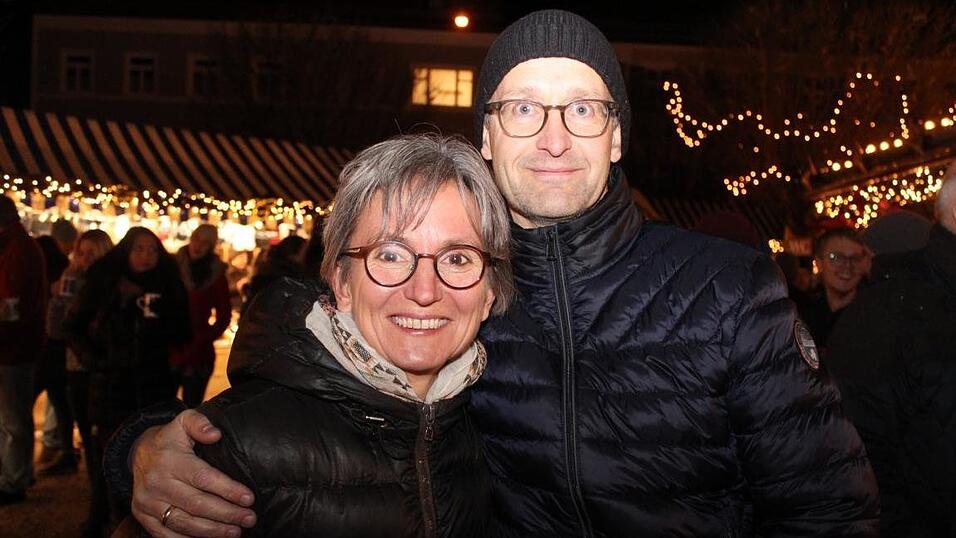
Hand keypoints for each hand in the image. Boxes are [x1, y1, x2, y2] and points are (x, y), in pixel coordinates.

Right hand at [130, 410, 255, 536]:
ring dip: (212, 531)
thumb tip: (216, 434)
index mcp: (170, 461)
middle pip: (197, 504)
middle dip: (226, 514)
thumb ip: (200, 423)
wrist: (136, 454)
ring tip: (235, 532)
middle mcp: (157, 483)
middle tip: (250, 518)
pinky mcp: (142, 516)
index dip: (228, 490)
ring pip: (184, 523)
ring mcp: (148, 502)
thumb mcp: (183, 421)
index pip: (203, 479)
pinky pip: (166, 534)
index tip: (249, 498)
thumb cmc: (169, 439)